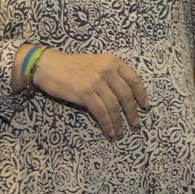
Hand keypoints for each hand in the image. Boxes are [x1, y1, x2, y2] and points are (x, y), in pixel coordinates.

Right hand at [30, 48, 151, 139]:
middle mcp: (107, 70)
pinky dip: (107, 123)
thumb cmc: (72, 66)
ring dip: (119, 121)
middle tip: (135, 123)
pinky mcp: (85, 93)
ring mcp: (96, 82)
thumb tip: (125, 95)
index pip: (133, 79)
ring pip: (114, 106)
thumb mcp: (96, 63)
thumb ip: (111, 74)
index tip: (145, 106)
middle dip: (132, 112)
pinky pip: (101, 112)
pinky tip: (109, 131)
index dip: (141, 94)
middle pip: (125, 95)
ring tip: (120, 132)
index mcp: (112, 61)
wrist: (50, 66)